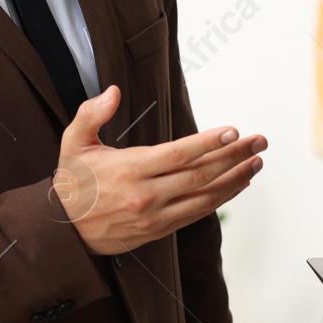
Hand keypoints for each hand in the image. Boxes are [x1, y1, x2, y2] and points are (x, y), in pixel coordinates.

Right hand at [53, 84, 265, 254]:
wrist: (63, 232)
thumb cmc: (72, 182)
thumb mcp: (72, 142)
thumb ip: (92, 114)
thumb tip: (114, 91)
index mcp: (129, 169)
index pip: (178, 154)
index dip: (209, 142)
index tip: (233, 130)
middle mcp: (147, 195)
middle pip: (201, 174)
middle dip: (235, 156)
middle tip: (259, 141)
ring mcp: (155, 216)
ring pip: (205, 197)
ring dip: (236, 179)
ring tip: (257, 161)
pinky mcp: (160, 230)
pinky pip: (197, 214)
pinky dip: (221, 198)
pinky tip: (237, 184)